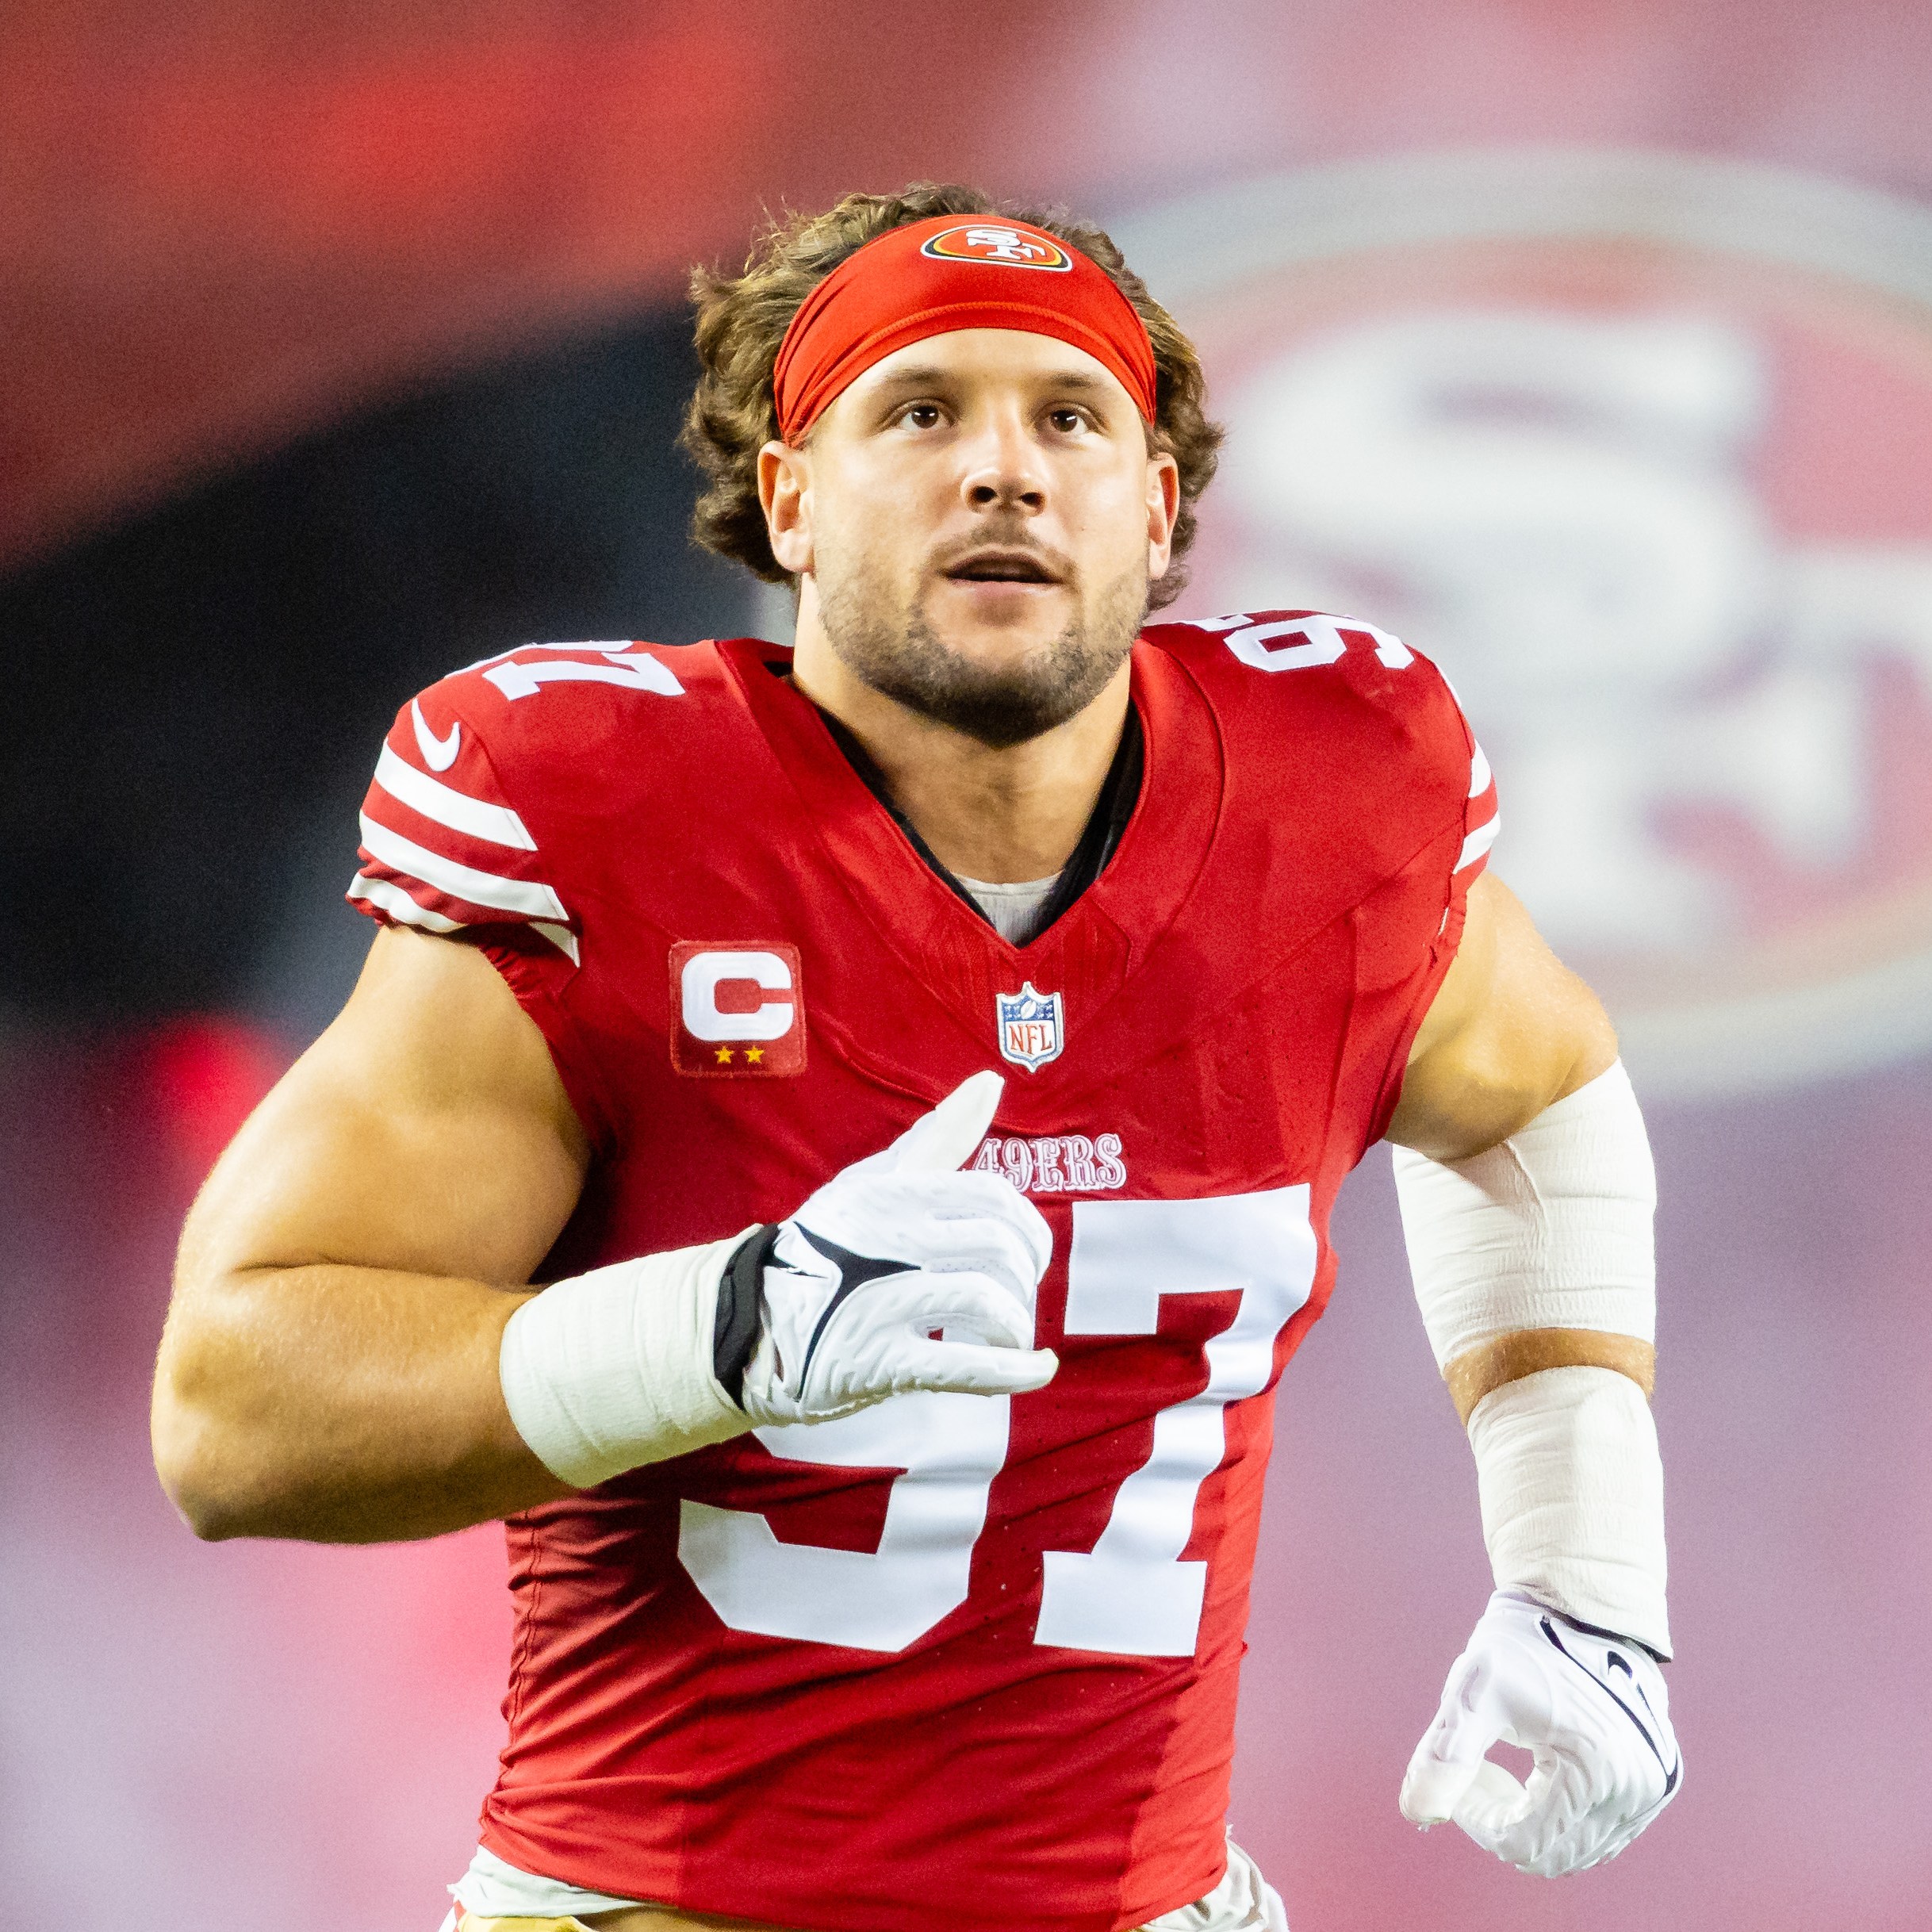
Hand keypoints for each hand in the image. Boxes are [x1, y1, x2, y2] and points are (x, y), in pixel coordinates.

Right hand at [738, 1071, 1058, 1425]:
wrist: (747, 1321)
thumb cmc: (822, 1246)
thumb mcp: (870, 1180)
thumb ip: (937, 1137)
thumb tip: (990, 1082)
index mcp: (893, 1196)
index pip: (992, 1197)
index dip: (1028, 1228)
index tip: (1027, 1254)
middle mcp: (891, 1243)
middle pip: (999, 1249)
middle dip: (1026, 1278)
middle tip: (1017, 1297)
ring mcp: (884, 1303)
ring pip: (987, 1302)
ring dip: (1016, 1324)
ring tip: (1009, 1337)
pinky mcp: (878, 1363)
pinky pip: (965, 1367)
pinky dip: (1014, 1371)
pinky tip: (1034, 1369)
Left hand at [1400, 1590, 1680, 1876]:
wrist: (1578, 1605)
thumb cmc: (1525, 1643)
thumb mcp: (1477, 1693)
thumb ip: (1446, 1755)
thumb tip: (1418, 1812)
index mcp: (1599, 1770)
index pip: (1526, 1842)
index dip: (1480, 1822)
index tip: (1458, 1782)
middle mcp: (1637, 1790)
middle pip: (1553, 1855)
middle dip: (1503, 1823)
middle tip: (1476, 1776)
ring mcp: (1651, 1790)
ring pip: (1577, 1849)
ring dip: (1531, 1822)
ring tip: (1503, 1770)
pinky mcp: (1653, 1783)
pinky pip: (1600, 1830)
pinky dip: (1560, 1816)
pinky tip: (1535, 1771)